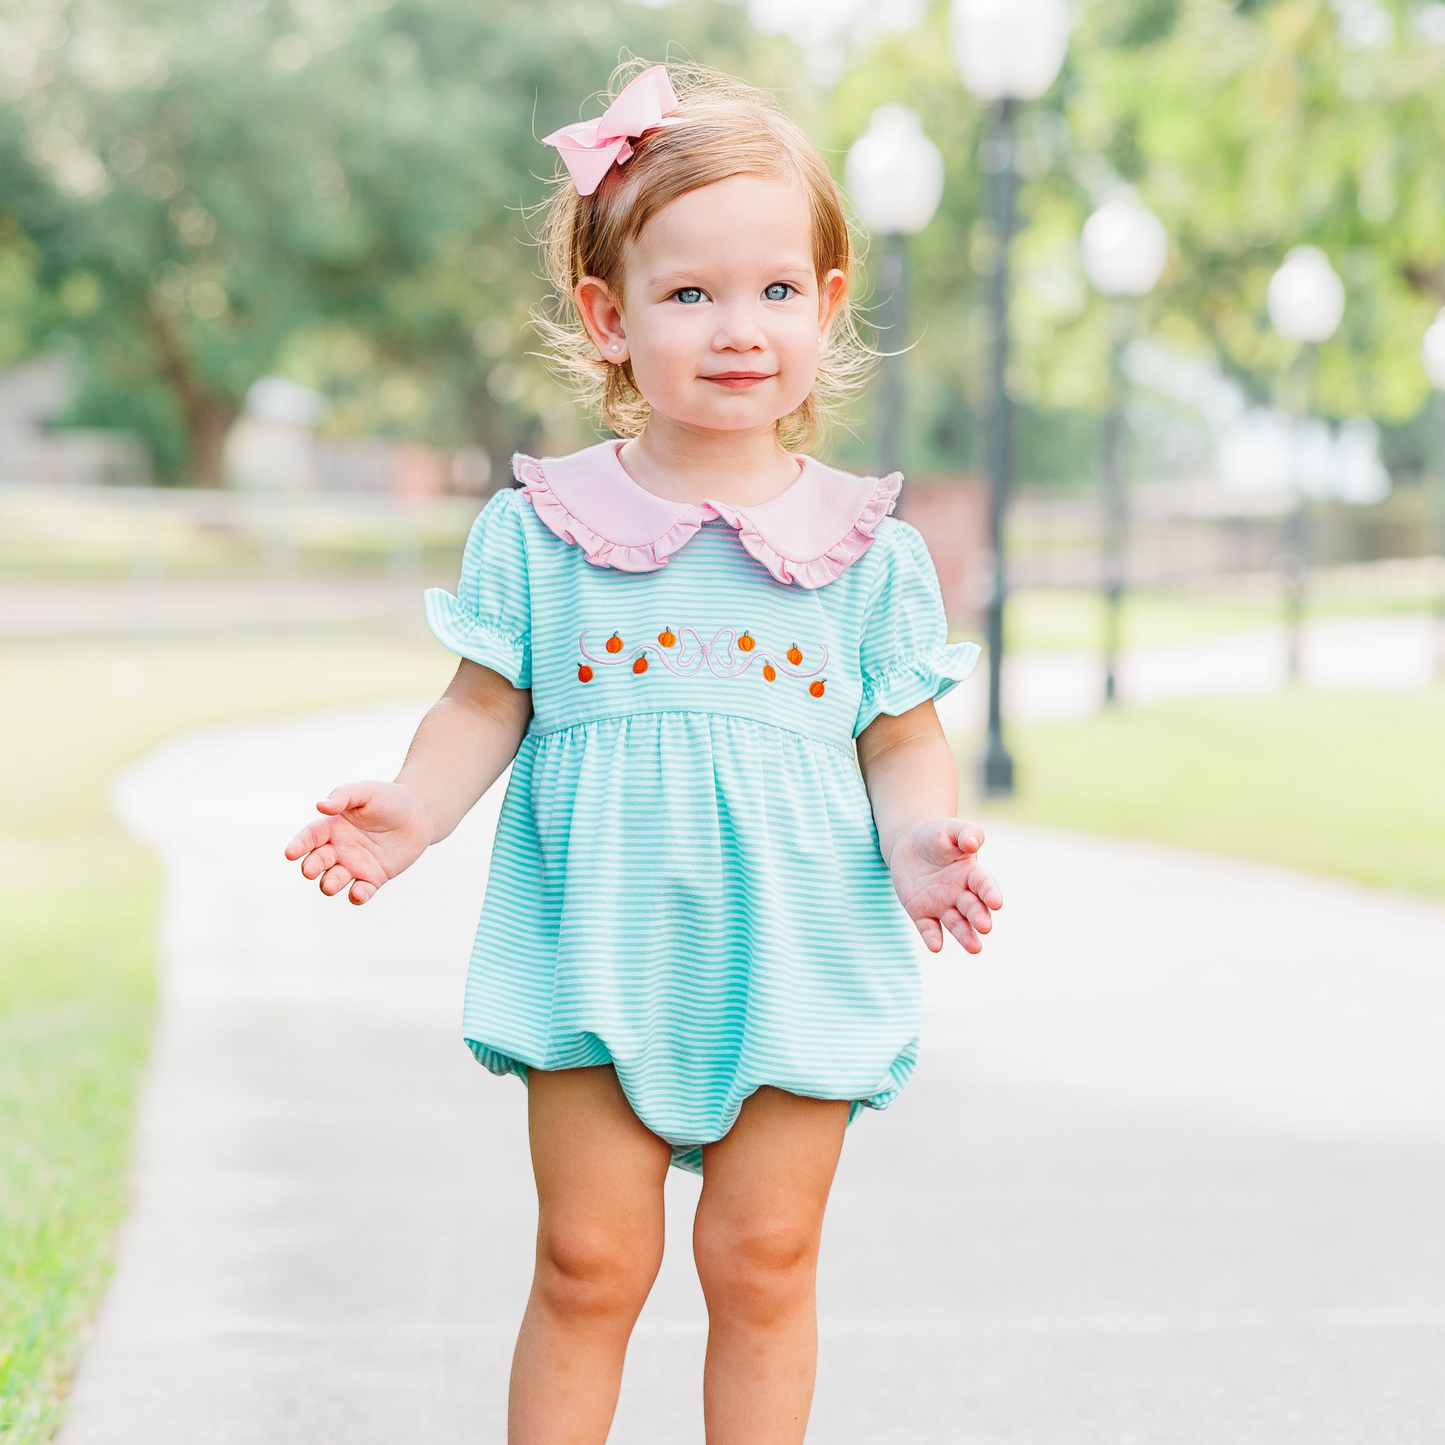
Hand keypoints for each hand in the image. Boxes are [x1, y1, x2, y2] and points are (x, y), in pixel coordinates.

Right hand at [283, 781, 433, 904]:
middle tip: (310, 870)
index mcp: (333, 827)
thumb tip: (320, 806)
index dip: (299, 845)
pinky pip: (362, 891)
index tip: (290, 853)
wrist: (419, 814)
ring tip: (330, 885)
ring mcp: (356, 865)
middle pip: (318, 861)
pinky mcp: (374, 877)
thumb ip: (343, 797)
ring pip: (335, 879)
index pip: (310, 837)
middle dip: (311, 867)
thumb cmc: (388, 799)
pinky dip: (358, 895)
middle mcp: (339, 848)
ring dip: (330, 884)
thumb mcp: (366, 792)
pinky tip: (357, 893)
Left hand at [888, 818, 1001, 954]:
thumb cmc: (937, 835)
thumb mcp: (950, 829)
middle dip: (979, 917)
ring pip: (956, 923)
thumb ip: (966, 833)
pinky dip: (932, 937)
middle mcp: (961, 893)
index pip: (984, 884)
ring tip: (975, 948)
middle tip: (985, 927)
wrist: (909, 844)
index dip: (990, 893)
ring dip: (965, 935)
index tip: (997, 903)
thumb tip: (972, 844)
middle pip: (972, 908)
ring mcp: (942, 905)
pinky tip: (935, 946)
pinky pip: (928, 927)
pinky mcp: (921, 912)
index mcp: (972, 873)